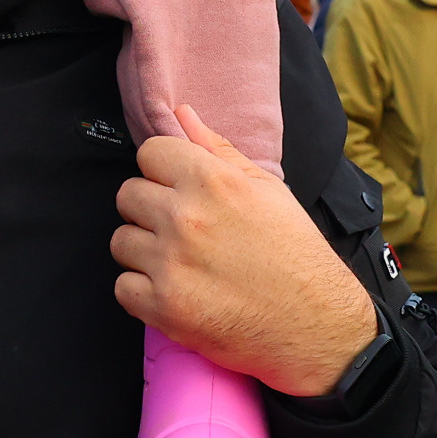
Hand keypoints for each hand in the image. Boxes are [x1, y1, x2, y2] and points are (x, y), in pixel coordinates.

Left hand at [111, 104, 376, 396]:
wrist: (315, 324)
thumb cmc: (295, 254)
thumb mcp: (267, 189)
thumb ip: (218, 148)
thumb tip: (181, 113)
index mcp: (212, 181)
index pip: (149, 152)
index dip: (164, 170)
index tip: (179, 189)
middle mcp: (185, 218)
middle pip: (127, 195)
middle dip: (150, 210)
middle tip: (182, 230)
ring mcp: (170, 264)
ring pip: (121, 241)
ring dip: (144, 252)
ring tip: (180, 263)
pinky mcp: (163, 307)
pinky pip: (122, 288)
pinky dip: (143, 293)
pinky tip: (175, 291)